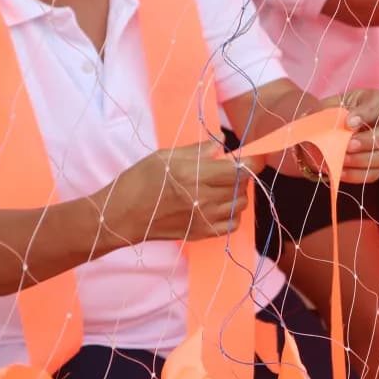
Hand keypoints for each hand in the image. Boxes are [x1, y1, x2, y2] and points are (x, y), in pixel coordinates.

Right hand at [114, 141, 257, 241]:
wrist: (122, 215)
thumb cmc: (139, 180)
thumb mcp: (165, 156)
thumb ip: (196, 151)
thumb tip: (220, 145)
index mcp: (194, 175)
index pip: (238, 170)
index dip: (253, 162)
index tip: (256, 156)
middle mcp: (203, 199)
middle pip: (241, 186)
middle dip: (241, 175)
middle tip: (227, 168)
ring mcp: (203, 219)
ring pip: (240, 205)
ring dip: (237, 193)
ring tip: (222, 185)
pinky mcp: (201, 233)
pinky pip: (232, 225)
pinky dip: (232, 213)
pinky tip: (220, 205)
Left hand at [297, 89, 378, 182]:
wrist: (315, 140)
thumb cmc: (323, 119)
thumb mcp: (323, 111)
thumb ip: (333, 114)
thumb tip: (346, 125)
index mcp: (371, 101)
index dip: (368, 112)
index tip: (348, 122)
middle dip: (372, 140)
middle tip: (349, 145)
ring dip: (364, 159)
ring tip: (343, 159)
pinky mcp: (376, 165)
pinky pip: (375, 172)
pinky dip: (357, 174)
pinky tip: (341, 171)